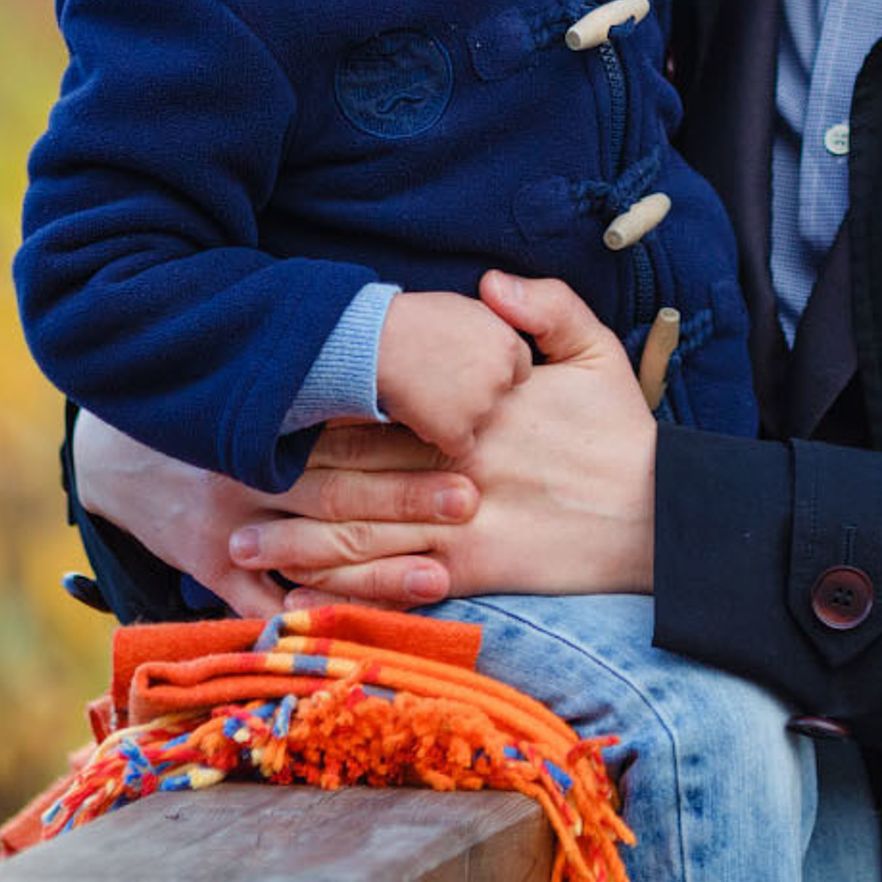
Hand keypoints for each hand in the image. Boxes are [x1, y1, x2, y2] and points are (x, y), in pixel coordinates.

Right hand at [71, 405, 472, 616]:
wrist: (114, 450)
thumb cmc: (213, 407)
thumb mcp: (258, 384)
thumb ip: (323, 385)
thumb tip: (412, 380)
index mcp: (268, 427)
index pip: (349, 437)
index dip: (408, 443)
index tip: (466, 445)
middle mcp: (249, 477)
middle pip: (340, 493)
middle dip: (408, 500)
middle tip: (469, 501)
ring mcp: (227, 530)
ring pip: (310, 554)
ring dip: (376, 570)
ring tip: (437, 576)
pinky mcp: (207, 569)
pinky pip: (260, 606)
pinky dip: (305, 620)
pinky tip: (357, 628)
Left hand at [228, 273, 657, 602]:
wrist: (663, 517)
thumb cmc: (625, 434)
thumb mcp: (599, 353)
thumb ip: (548, 308)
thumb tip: (486, 282)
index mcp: (481, 416)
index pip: (389, 411)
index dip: (325, 411)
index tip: (273, 402)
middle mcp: (460, 472)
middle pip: (357, 475)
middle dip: (287, 479)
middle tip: (219, 480)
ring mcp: (461, 528)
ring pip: (360, 537)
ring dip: (294, 543)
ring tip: (234, 545)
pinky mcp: (472, 573)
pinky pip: (393, 586)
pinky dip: (342, 594)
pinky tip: (295, 599)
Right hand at [375, 289, 532, 459]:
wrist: (375, 342)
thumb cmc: (413, 320)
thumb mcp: (464, 308)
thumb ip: (491, 326)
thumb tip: (502, 327)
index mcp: (508, 344)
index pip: (519, 367)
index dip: (495, 368)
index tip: (471, 366)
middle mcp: (501, 377)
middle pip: (501, 395)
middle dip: (482, 392)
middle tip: (447, 381)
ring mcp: (480, 407)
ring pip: (479, 421)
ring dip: (460, 414)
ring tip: (428, 393)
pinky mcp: (456, 432)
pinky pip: (458, 446)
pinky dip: (441, 436)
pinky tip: (421, 416)